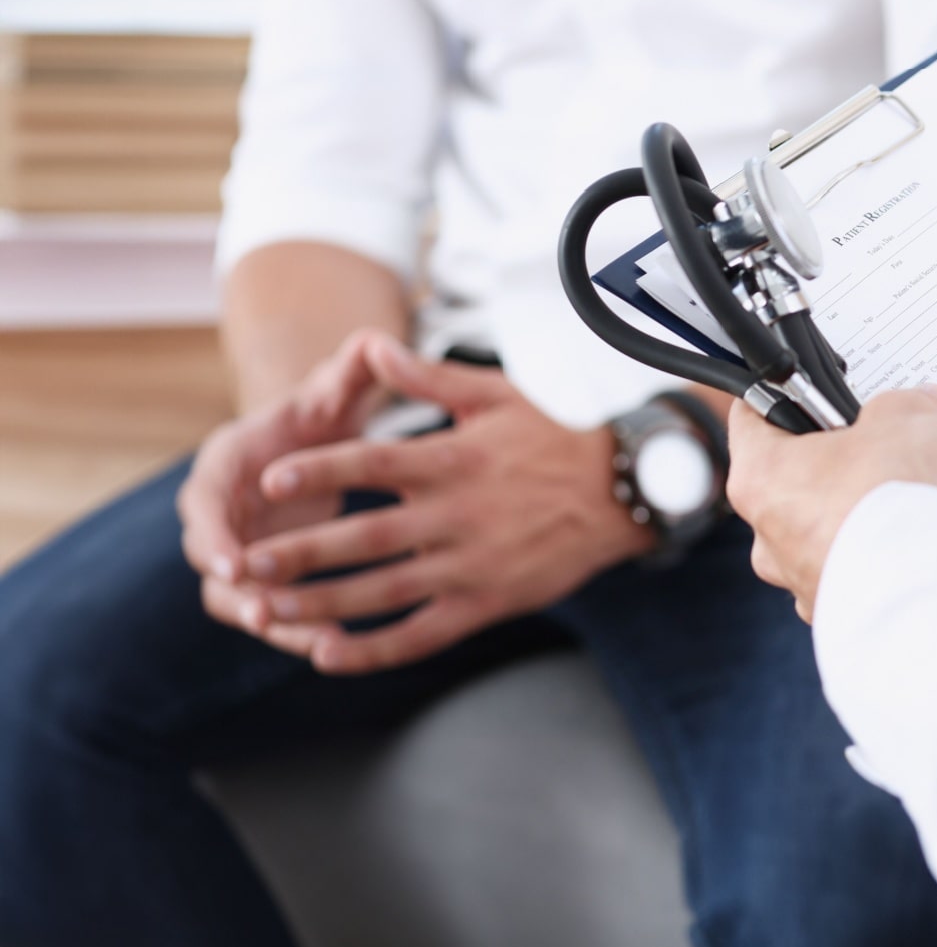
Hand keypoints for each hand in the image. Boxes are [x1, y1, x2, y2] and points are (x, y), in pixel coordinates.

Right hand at [179, 329, 395, 658]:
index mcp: (226, 461)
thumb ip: (353, 367)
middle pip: (210, 558)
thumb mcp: (338, 387)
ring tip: (307, 639)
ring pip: (236, 596)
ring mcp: (239, 545)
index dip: (214, 531)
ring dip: (267, 618)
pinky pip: (270, 609)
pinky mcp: (263, 573)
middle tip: (264, 613)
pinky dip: (297, 628)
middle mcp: (221, 509)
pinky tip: (339, 646)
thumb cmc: (325, 408)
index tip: (233, 559)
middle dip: (236, 588)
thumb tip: (376, 338)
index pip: (205, 500)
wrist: (320, 437)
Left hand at [233, 333, 652, 674]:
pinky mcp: (487, 602)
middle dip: (301, 554)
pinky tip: (328, 654)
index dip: (322, 470)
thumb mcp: (494, 395)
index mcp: (454, 459)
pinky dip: (373, 649)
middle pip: (366, 538)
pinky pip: (422, 633)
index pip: (374, 463)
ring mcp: (472, 564)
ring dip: (323, 604)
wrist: (628, 488)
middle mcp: (458, 514)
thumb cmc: (558, 435)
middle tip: (245, 564)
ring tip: (268, 611)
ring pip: (385, 592)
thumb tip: (372, 347)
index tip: (271, 476)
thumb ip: (428, 377)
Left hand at [727, 385, 936, 621]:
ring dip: (856, 515)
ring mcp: (800, 578)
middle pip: (791, 480)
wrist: (925, 588)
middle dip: (834, 462)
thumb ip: (907, 404)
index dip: (783, 394)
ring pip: (821, 533)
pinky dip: (878, 558)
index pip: (750, 415)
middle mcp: (767, 535)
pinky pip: (853, 572)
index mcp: (760, 475)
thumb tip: (921, 404)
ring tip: (905, 502)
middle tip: (878, 448)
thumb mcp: (907, 417)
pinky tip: (912, 543)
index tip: (806, 391)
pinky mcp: (837, 611)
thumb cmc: (892, 503)